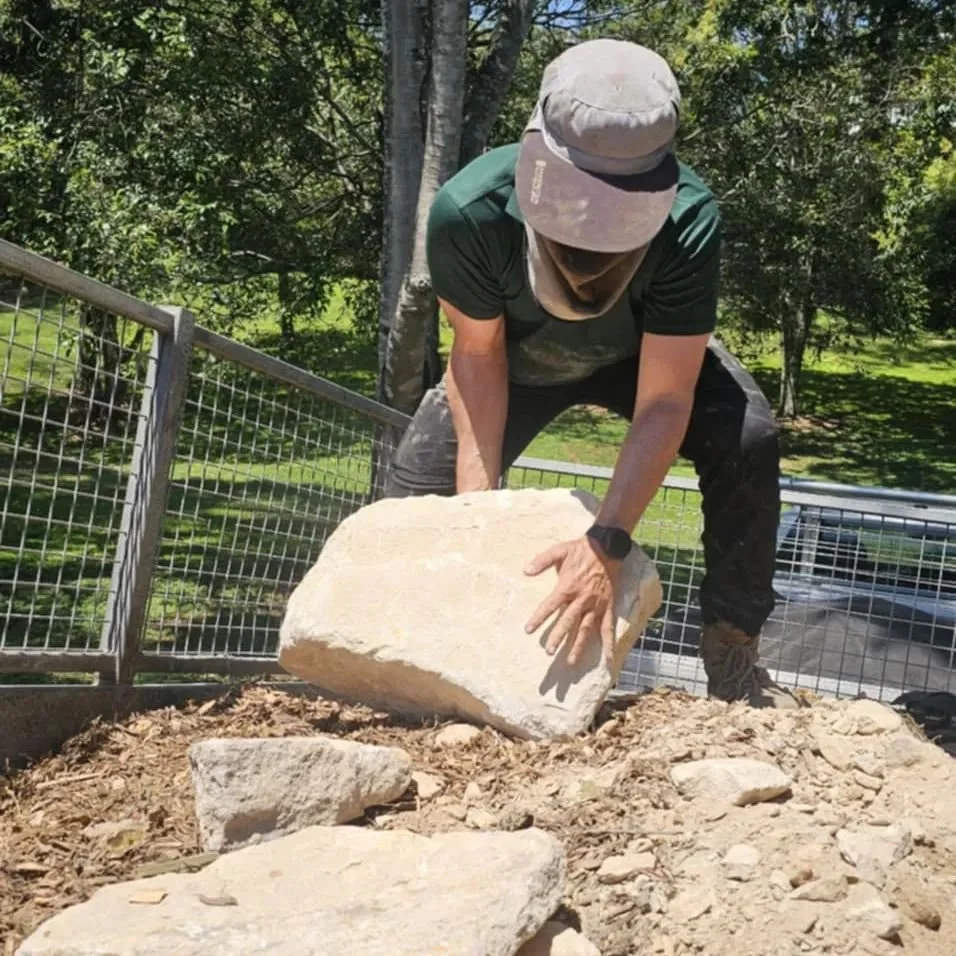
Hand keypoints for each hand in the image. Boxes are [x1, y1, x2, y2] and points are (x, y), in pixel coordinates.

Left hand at [524, 536, 620, 666]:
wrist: (606, 547)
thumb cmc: (580, 549)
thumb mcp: (558, 550)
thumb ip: (541, 561)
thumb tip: (525, 571)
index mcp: (567, 587)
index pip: (549, 606)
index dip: (539, 618)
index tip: (528, 629)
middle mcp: (581, 599)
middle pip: (568, 622)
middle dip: (558, 637)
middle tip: (548, 651)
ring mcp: (596, 605)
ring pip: (586, 629)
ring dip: (578, 645)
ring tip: (571, 661)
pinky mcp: (608, 606)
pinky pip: (608, 627)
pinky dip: (609, 643)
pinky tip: (608, 658)